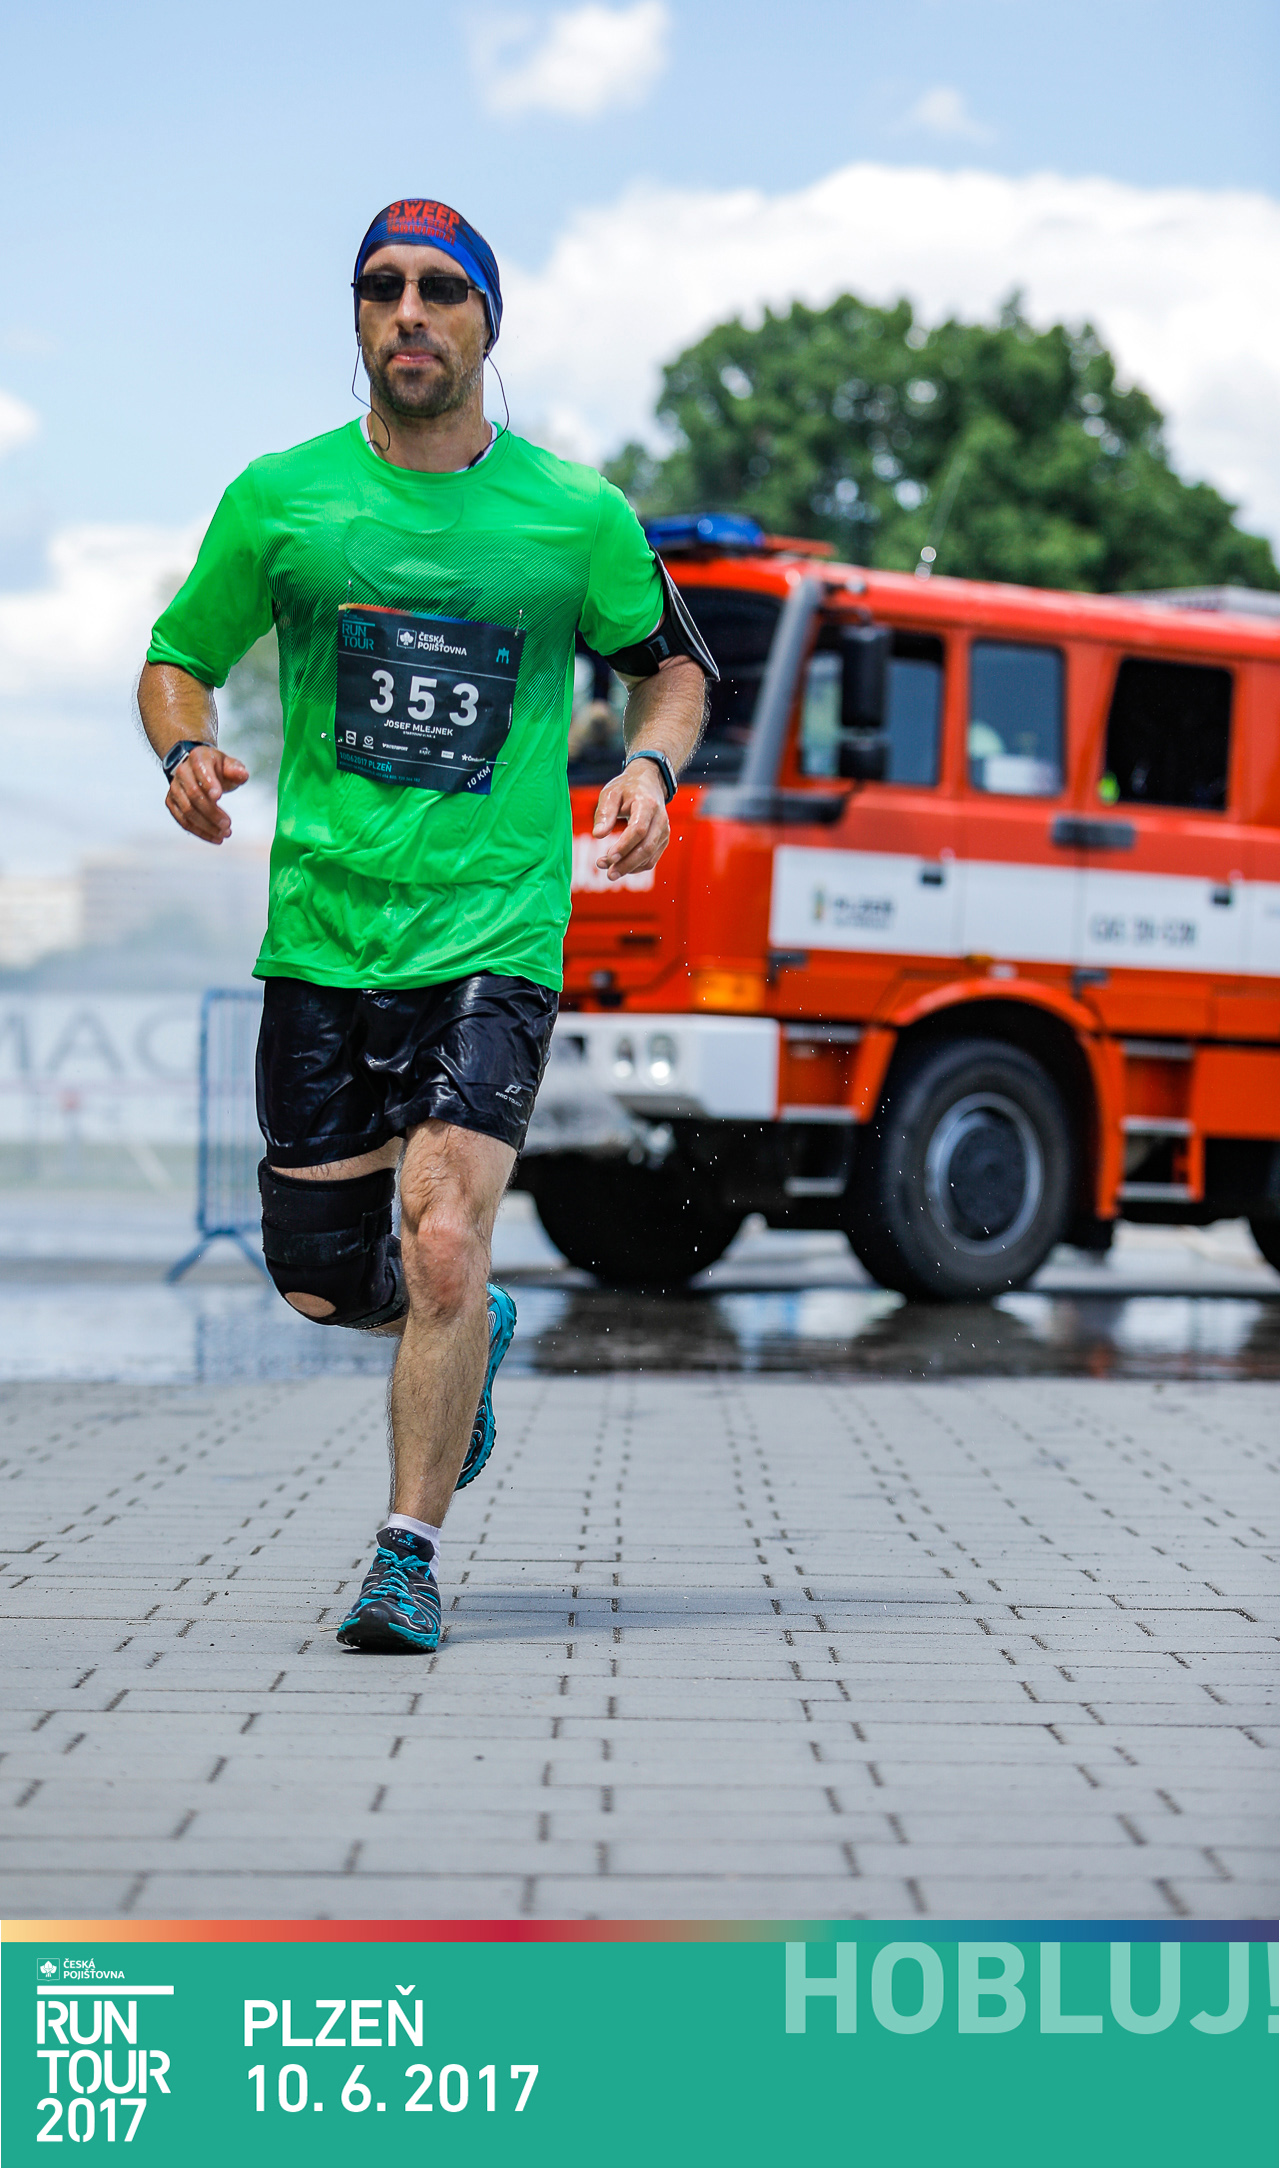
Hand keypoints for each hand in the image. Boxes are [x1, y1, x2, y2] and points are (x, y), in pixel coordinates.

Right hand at [165, 744, 249, 844]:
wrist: (198, 768)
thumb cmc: (218, 768)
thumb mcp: (229, 764)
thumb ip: (236, 770)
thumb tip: (243, 775)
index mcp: (197, 758)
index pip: (200, 770)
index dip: (208, 783)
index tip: (219, 797)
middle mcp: (182, 772)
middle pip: (193, 794)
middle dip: (211, 812)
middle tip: (228, 824)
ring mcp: (174, 788)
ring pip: (187, 811)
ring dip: (206, 825)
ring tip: (225, 834)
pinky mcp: (172, 802)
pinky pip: (183, 821)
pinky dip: (199, 831)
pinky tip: (215, 838)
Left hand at [591, 758, 669, 880]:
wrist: (648, 783)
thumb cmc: (626, 788)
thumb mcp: (610, 793)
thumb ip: (604, 813)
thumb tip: (598, 835)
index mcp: (647, 804)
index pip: (638, 830)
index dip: (624, 846)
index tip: (608, 857)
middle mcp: (660, 820)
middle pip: (646, 848)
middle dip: (626, 863)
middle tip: (608, 873)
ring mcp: (664, 831)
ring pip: (649, 857)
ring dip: (629, 868)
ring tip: (609, 871)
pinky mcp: (662, 841)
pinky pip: (651, 860)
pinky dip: (636, 867)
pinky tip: (620, 866)